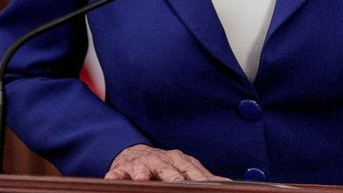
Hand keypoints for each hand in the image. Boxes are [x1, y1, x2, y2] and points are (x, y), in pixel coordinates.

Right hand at [105, 144, 225, 181]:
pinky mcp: (122, 169)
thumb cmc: (165, 167)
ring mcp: (142, 164)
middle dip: (173, 177)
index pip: (192, 172)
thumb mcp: (184, 168)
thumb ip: (201, 176)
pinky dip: (116, 175)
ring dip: (143, 174)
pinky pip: (118, 172)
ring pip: (143, 169)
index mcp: (179, 161)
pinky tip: (114, 179)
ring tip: (142, 179)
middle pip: (169, 170)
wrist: (136, 155)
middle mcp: (161, 160)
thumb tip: (228, 183)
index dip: (201, 180)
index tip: (211, 187)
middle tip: (178, 184)